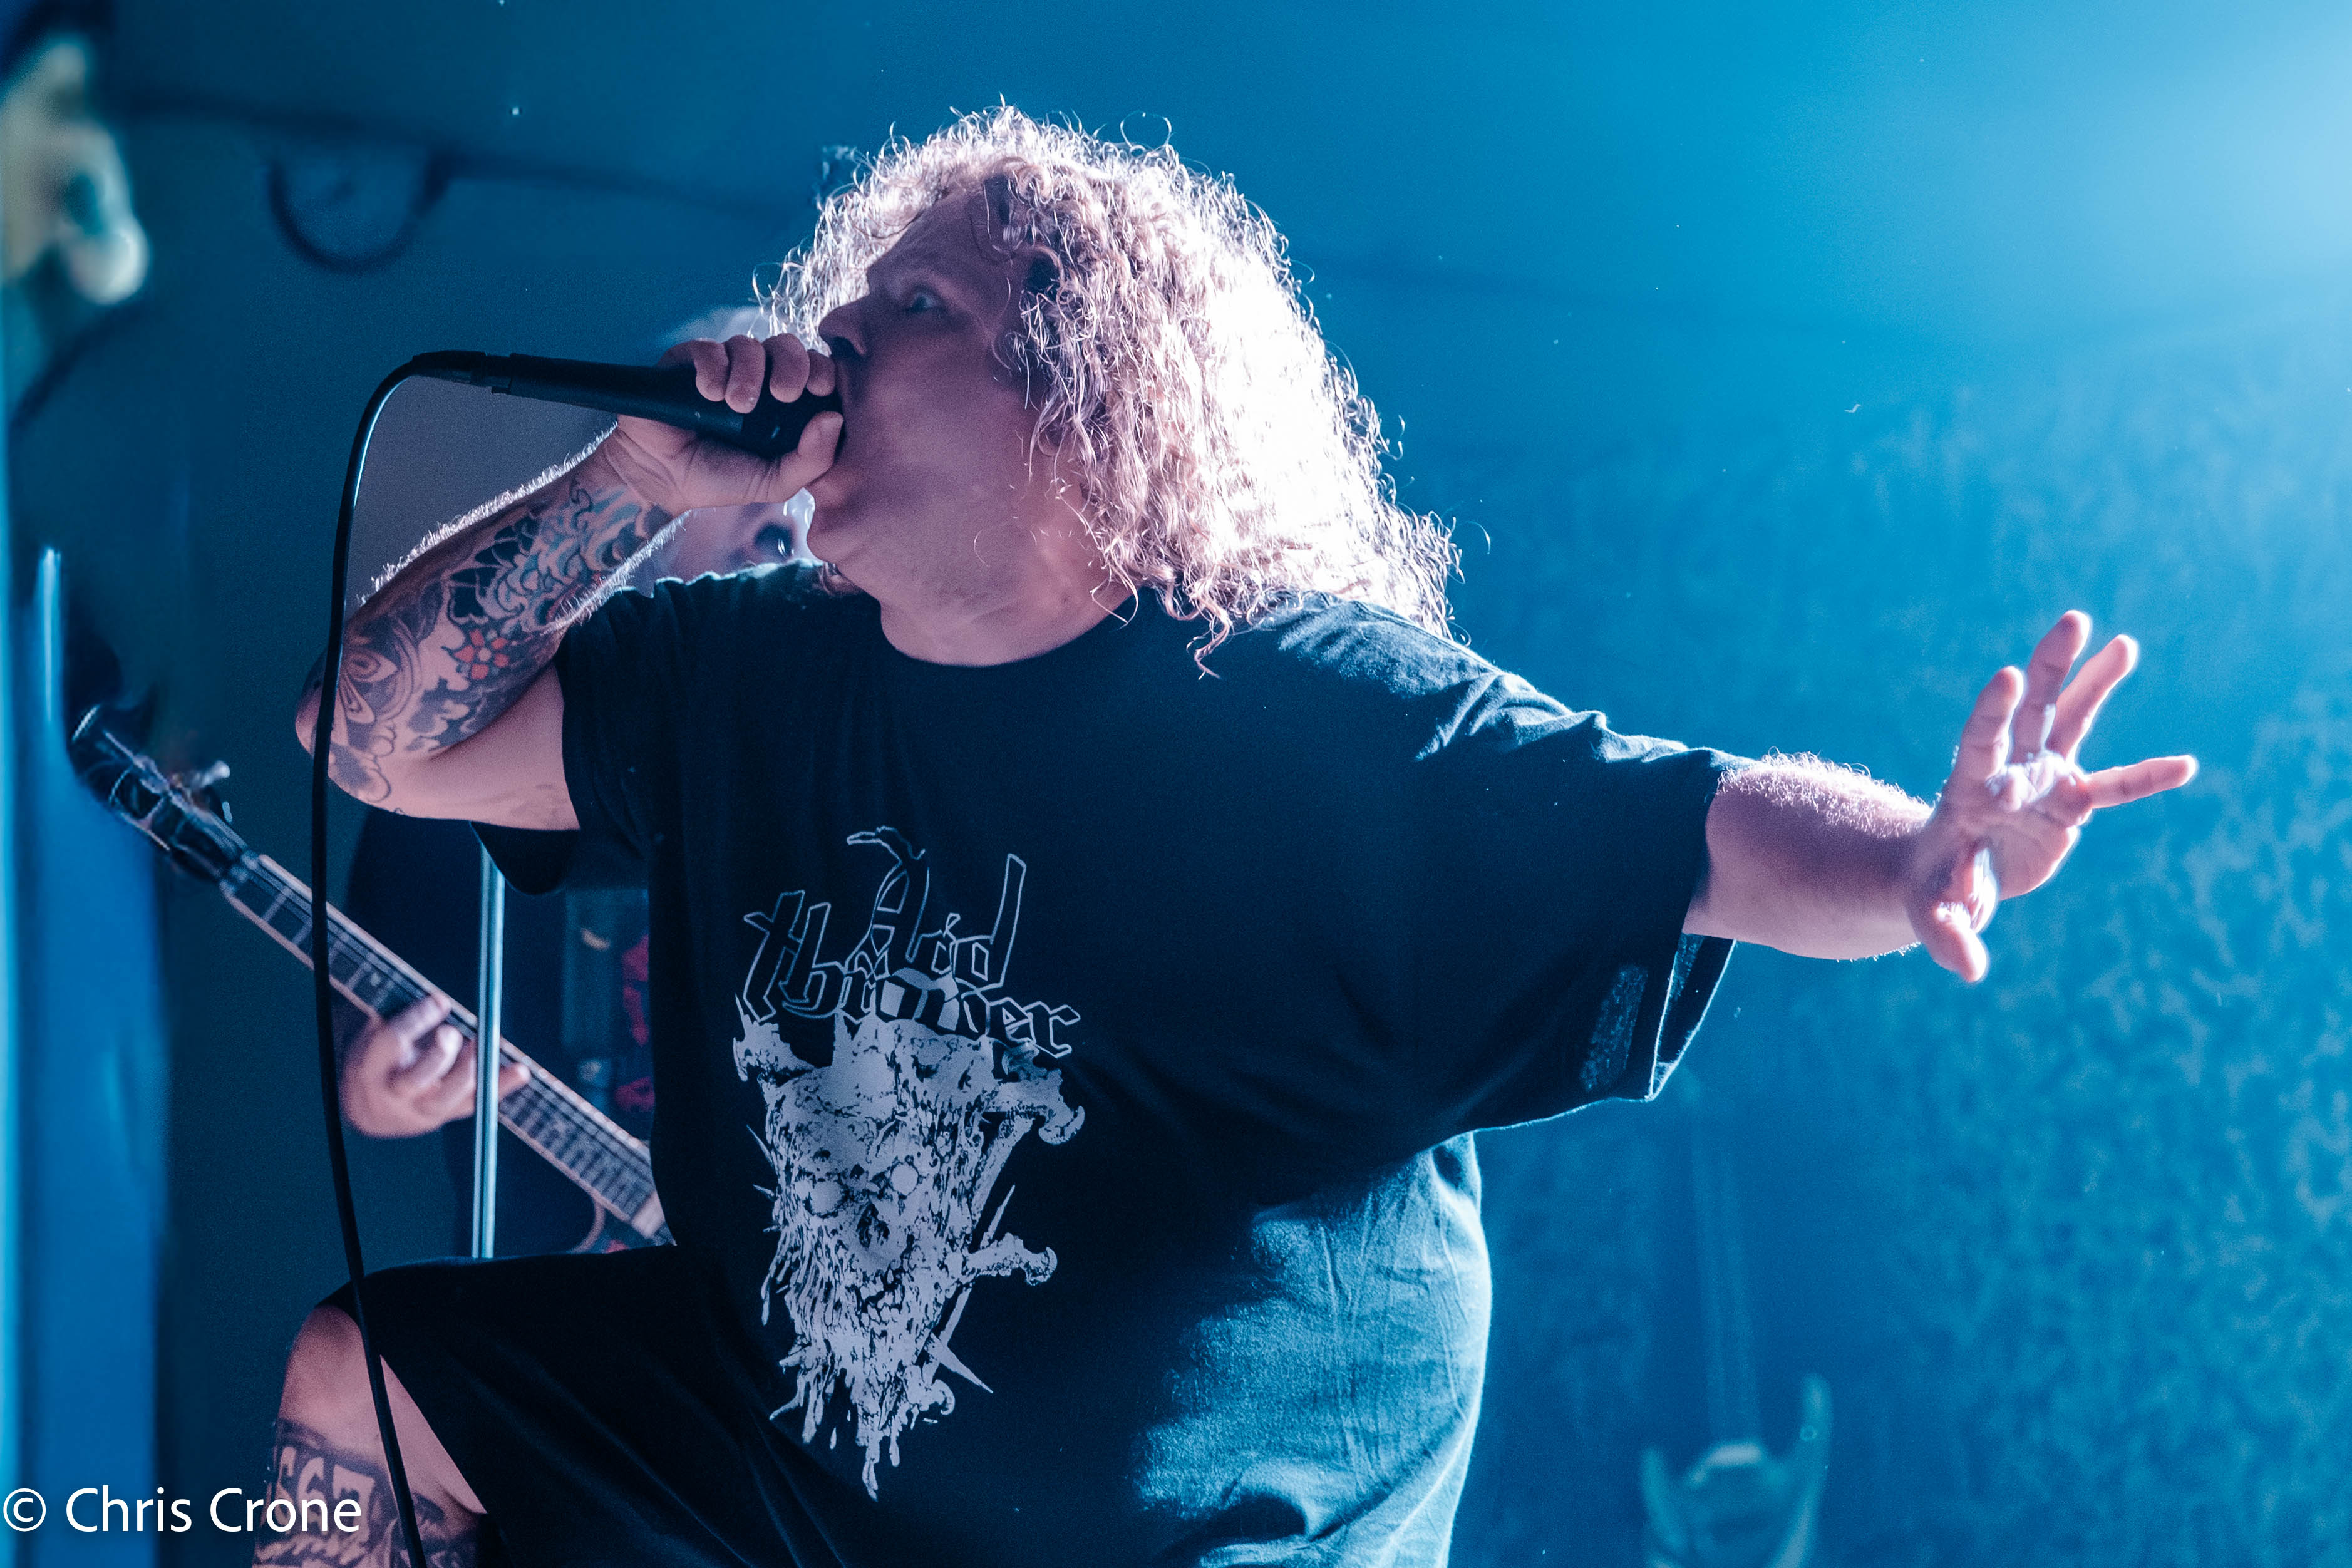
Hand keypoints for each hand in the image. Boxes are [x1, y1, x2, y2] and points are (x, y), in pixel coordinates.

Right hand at [340, 993, 527, 1138]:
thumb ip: (398, 1016)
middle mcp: (392, 1094)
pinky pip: (473, 1106)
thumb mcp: (374, 1035)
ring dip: (472, 1069)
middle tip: (453, 1033)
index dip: (416, 1021)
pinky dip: (499, 1087)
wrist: (368, 1109)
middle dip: (441, 1054)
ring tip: (482, 1043)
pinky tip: (520, 1072)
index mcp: (369, 1066)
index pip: (391, 1043)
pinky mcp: (441, 1119)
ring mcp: (418, 1111)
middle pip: (418, 1078)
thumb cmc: (377, 1058)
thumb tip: (438, 996)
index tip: (440, 1001)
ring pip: (449, 1097)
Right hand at [593, 332, 842, 515]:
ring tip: (736, 404)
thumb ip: (812, 459)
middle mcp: (758, 379)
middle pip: (787, 347)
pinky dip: (713, 366)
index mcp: (785, 404)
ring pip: (748, 344)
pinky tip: (709, 393)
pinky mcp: (689, 361)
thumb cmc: (722, 479)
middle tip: (784, 394)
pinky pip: (708, 348)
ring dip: (749, 371)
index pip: (814, 370)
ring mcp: (724, 367)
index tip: (820, 390)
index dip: (822, 371)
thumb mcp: (775, 481)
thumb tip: (834, 418)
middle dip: (793, 364)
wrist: (663, 481)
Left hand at [1904, 611, 2197, 980]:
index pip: (1980, 741)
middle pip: (2030, 712)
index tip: (2006, 677)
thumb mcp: (1932, 915)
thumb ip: (1948, 933)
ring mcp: (2041, 781)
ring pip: (2070, 725)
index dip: (1993, 712)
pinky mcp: (2068, 803)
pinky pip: (2113, 787)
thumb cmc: (1932, 892)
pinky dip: (2144, 778)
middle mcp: (2009, 772)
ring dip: (2094, 685)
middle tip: (2072, 620)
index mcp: (1968, 789)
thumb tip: (1966, 967)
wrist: (1949, 881)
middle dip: (2048, 669)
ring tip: (2124, 643)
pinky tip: (2185, 765)